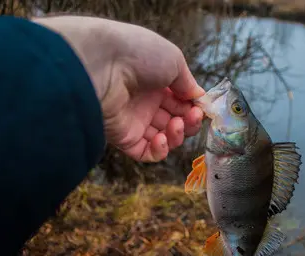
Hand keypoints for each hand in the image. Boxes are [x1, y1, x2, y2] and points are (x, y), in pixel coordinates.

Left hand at [32, 15, 204, 161]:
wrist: (102, 65)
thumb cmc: (138, 54)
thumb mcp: (174, 60)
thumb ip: (188, 83)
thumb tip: (199, 98)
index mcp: (157, 81)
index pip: (181, 102)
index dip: (194, 107)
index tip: (202, 107)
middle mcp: (146, 102)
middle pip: (176, 121)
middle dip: (189, 121)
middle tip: (192, 116)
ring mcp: (135, 121)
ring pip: (165, 138)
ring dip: (177, 135)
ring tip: (176, 124)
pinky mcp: (125, 138)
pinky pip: (147, 153)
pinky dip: (160, 150)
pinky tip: (161, 138)